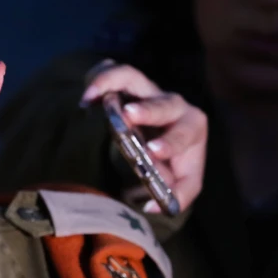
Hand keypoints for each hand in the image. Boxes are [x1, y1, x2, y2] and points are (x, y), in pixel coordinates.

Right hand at [81, 59, 206, 213]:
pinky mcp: (125, 84)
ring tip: (90, 98)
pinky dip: (97, 77)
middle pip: (163, 101)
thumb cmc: (173, 163)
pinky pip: (110, 71)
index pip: (185, 133)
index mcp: (191, 128)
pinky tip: (86, 97)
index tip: (152, 151)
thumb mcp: (182, 183)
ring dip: (112, 82)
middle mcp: (171, 105)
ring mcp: (146, 91)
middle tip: (127, 115)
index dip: (169, 142)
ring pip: (131, 76)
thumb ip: (175, 197)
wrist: (161, 142)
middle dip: (146, 109)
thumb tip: (152, 206)